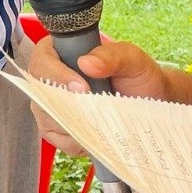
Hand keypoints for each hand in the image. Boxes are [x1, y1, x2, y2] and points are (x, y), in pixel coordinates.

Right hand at [28, 36, 169, 154]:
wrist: (152, 103)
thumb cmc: (138, 76)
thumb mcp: (131, 59)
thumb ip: (110, 56)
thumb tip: (85, 63)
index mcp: (60, 51)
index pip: (42, 60)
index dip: (56, 75)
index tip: (82, 88)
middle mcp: (49, 77)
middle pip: (39, 91)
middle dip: (66, 105)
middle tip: (95, 112)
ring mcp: (51, 103)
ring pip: (44, 115)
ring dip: (72, 123)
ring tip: (100, 123)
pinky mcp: (57, 126)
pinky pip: (54, 136)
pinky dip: (74, 140)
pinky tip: (95, 135)